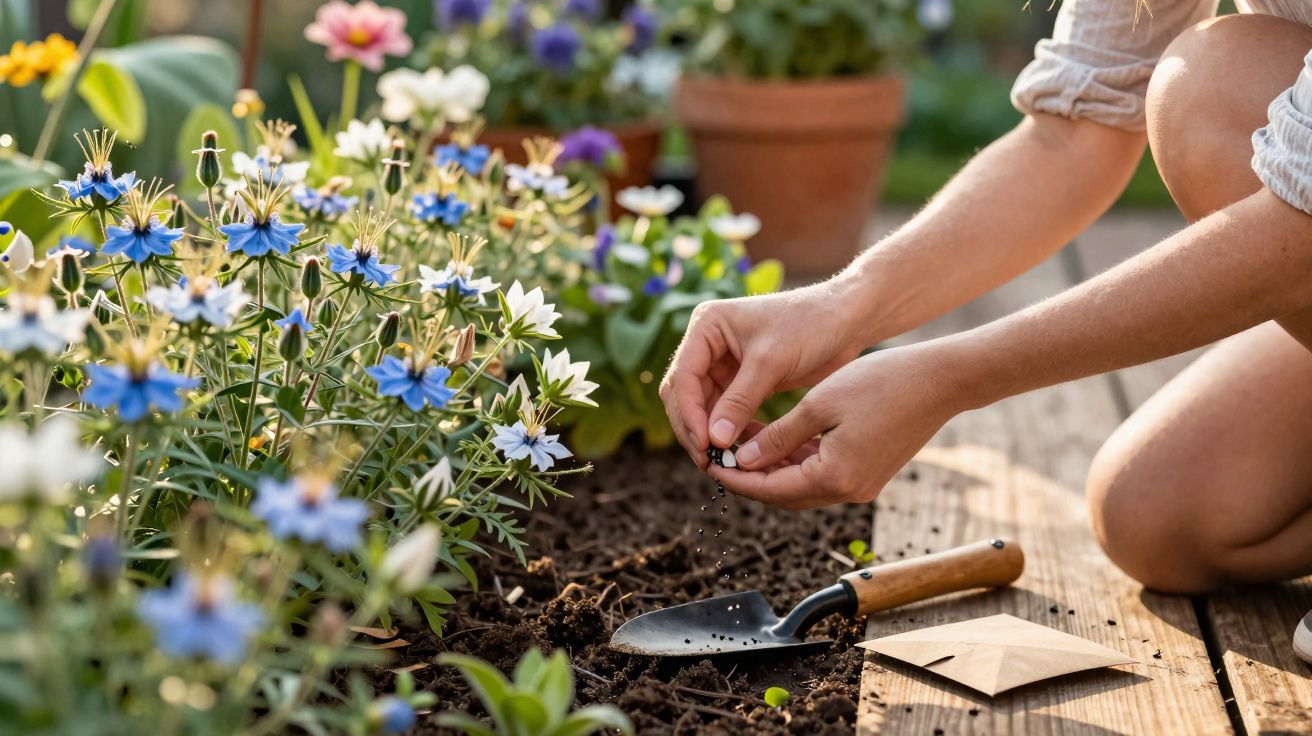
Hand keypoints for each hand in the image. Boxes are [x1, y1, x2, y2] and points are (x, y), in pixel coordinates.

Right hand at [659, 282, 867, 467]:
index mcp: (706, 326)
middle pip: (684, 393)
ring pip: (700, 406)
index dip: (689, 413)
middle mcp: (707, 343)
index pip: (684, 376)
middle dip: (692, 427)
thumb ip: (739, 401)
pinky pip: (722, 411)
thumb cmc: (810, 325)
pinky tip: (735, 451)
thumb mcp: (770, 362)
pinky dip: (725, 430)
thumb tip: (714, 441)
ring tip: (720, 462)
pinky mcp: (740, 380)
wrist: (846, 320)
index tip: (705, 445)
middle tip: (707, 460)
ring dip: (706, 433)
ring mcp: (722, 363)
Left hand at [709, 344, 966, 508]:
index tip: (707, 461)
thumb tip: (741, 460)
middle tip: (717, 454)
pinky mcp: (868, 473)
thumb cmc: (882, 383)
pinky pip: (821, 474)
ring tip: (739, 442)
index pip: (770, 489)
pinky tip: (774, 439)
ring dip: (771, 467)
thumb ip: (777, 437)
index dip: (735, 477)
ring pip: (802, 485)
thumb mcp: (819, 404)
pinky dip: (796, 460)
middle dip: (748, 476)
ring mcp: (861, 485)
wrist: (940, 381)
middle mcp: (849, 492)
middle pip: (783, 494)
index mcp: (834, 478)